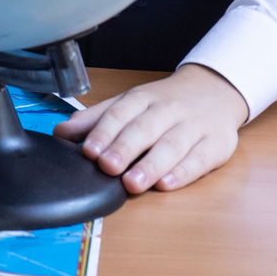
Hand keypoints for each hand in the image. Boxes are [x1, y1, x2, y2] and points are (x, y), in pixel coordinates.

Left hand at [55, 63, 247, 193]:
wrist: (216, 91)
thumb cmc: (164, 104)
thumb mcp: (129, 104)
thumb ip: (96, 119)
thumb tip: (60, 133)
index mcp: (143, 98)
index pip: (121, 113)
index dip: (104, 132)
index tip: (89, 150)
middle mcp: (168, 110)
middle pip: (145, 128)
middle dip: (125, 147)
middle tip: (108, 166)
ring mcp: (194, 127)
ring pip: (172, 145)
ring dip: (151, 165)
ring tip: (133, 183)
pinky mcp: (215, 145)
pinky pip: (199, 159)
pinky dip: (183, 173)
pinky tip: (167, 183)